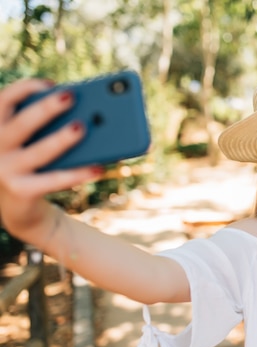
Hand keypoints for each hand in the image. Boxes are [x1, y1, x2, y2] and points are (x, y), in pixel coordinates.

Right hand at [0, 79, 101, 239]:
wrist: (19, 203)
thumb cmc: (33, 161)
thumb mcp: (35, 140)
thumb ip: (49, 125)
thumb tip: (87, 114)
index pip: (3, 100)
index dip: (26, 88)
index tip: (52, 84)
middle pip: (22, 123)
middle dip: (46, 108)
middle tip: (71, 96)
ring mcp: (6, 169)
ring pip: (39, 152)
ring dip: (61, 139)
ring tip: (82, 127)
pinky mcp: (21, 190)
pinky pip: (54, 180)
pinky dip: (78, 173)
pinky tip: (99, 167)